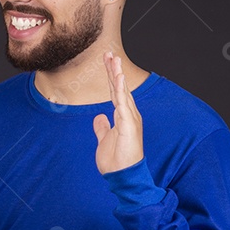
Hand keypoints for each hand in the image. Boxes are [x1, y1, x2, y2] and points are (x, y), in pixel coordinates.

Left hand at [92, 52, 143, 173]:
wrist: (124, 176)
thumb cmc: (117, 161)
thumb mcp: (105, 140)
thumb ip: (102, 128)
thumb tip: (99, 117)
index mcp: (123, 117)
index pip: (116, 93)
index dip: (111, 78)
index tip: (107, 63)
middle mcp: (128, 115)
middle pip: (119, 88)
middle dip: (113, 70)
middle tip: (108, 53)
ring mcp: (130, 118)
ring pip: (122, 92)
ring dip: (117, 74)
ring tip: (113, 59)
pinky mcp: (129, 124)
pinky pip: (124, 103)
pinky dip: (121, 89)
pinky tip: (119, 77)